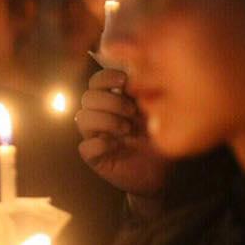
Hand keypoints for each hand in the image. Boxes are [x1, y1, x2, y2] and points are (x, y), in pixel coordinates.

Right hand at [75, 69, 168, 196]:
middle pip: (88, 97)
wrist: (161, 173)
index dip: (105, 77)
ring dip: (106, 120)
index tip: (124, 80)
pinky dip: (100, 144)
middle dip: (111, 101)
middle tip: (133, 112)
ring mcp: (95, 136)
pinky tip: (116, 146)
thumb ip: (146, 93)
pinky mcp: (94, 158)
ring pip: (82, 118)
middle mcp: (100, 116)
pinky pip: (85, 147)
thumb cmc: (159, 138)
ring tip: (128, 129)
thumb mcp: (158, 112)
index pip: (96, 82)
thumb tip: (140, 72)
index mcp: (112, 101)